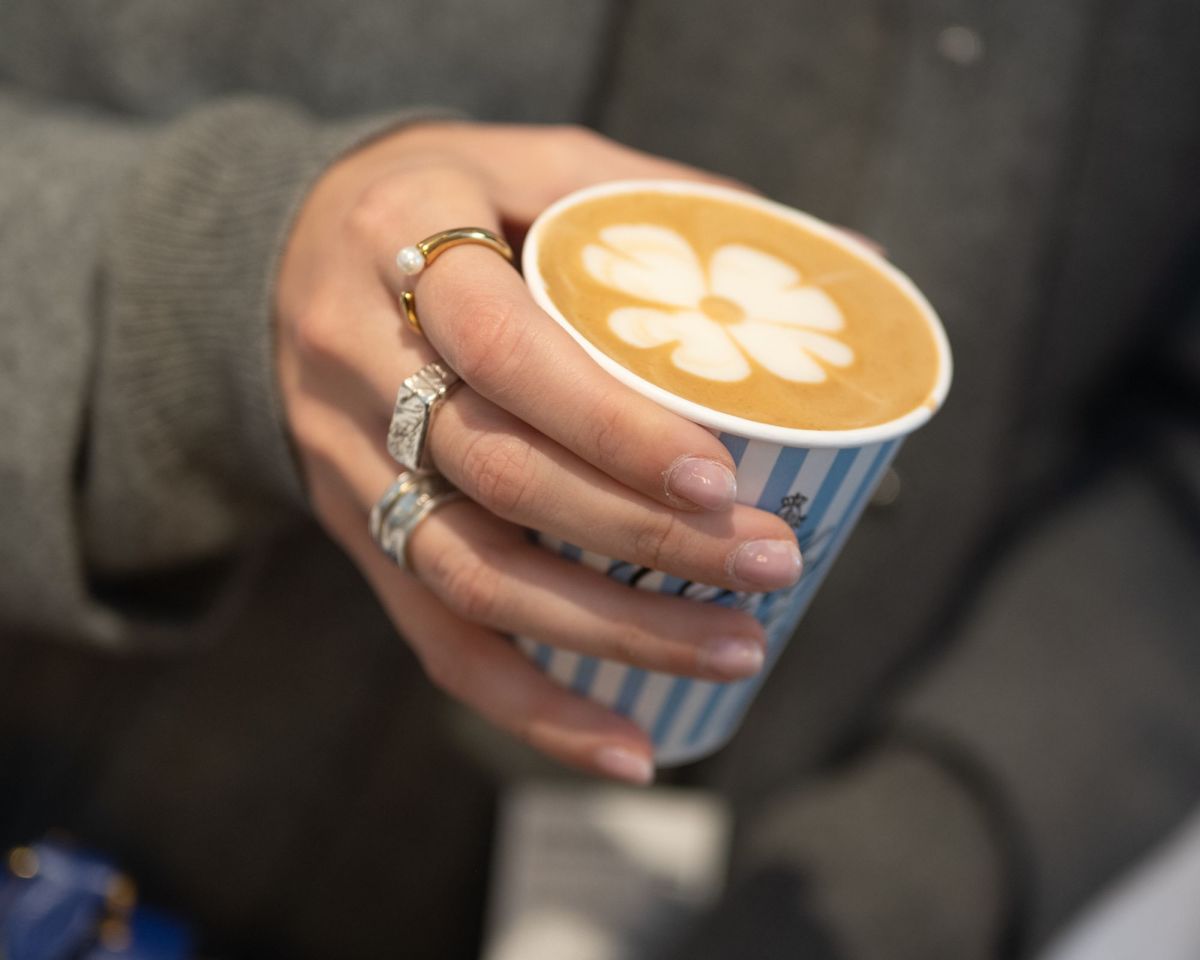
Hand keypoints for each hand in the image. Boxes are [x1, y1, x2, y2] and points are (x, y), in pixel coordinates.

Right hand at [275, 122, 801, 782]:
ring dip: (609, 631)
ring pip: (474, 574)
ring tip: (736, 650)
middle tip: (771, 561)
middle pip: (502, 478)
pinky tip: (627, 746)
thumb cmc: (443, 200)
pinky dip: (532, 706)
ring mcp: (351, 467)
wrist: (281, 257)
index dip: (607, 425)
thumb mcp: (532, 160)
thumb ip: (666, 203)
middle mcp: (361, 369)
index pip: (501, 350)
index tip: (719, 480)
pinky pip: (435, 639)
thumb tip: (850, 262)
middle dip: (645, 538)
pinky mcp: (360, 536)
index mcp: (400, 248)